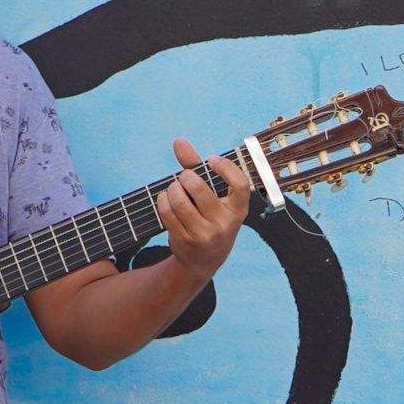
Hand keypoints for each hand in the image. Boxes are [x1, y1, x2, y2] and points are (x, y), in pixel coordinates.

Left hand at [158, 134, 253, 279]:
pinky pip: (167, 212)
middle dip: (186, 177)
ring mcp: (205, 234)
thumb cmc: (209, 219)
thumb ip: (197, 167)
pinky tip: (166, 199)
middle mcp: (224, 223)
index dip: (225, 167)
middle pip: (198, 188)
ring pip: (179, 200)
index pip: (240, 184)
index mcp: (238, 210)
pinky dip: (162, 200)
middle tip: (185, 177)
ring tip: (174, 189)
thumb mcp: (213, 197)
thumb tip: (179, 141)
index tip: (211, 160)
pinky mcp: (185, 240)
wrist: (203, 261)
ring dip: (172, 189)